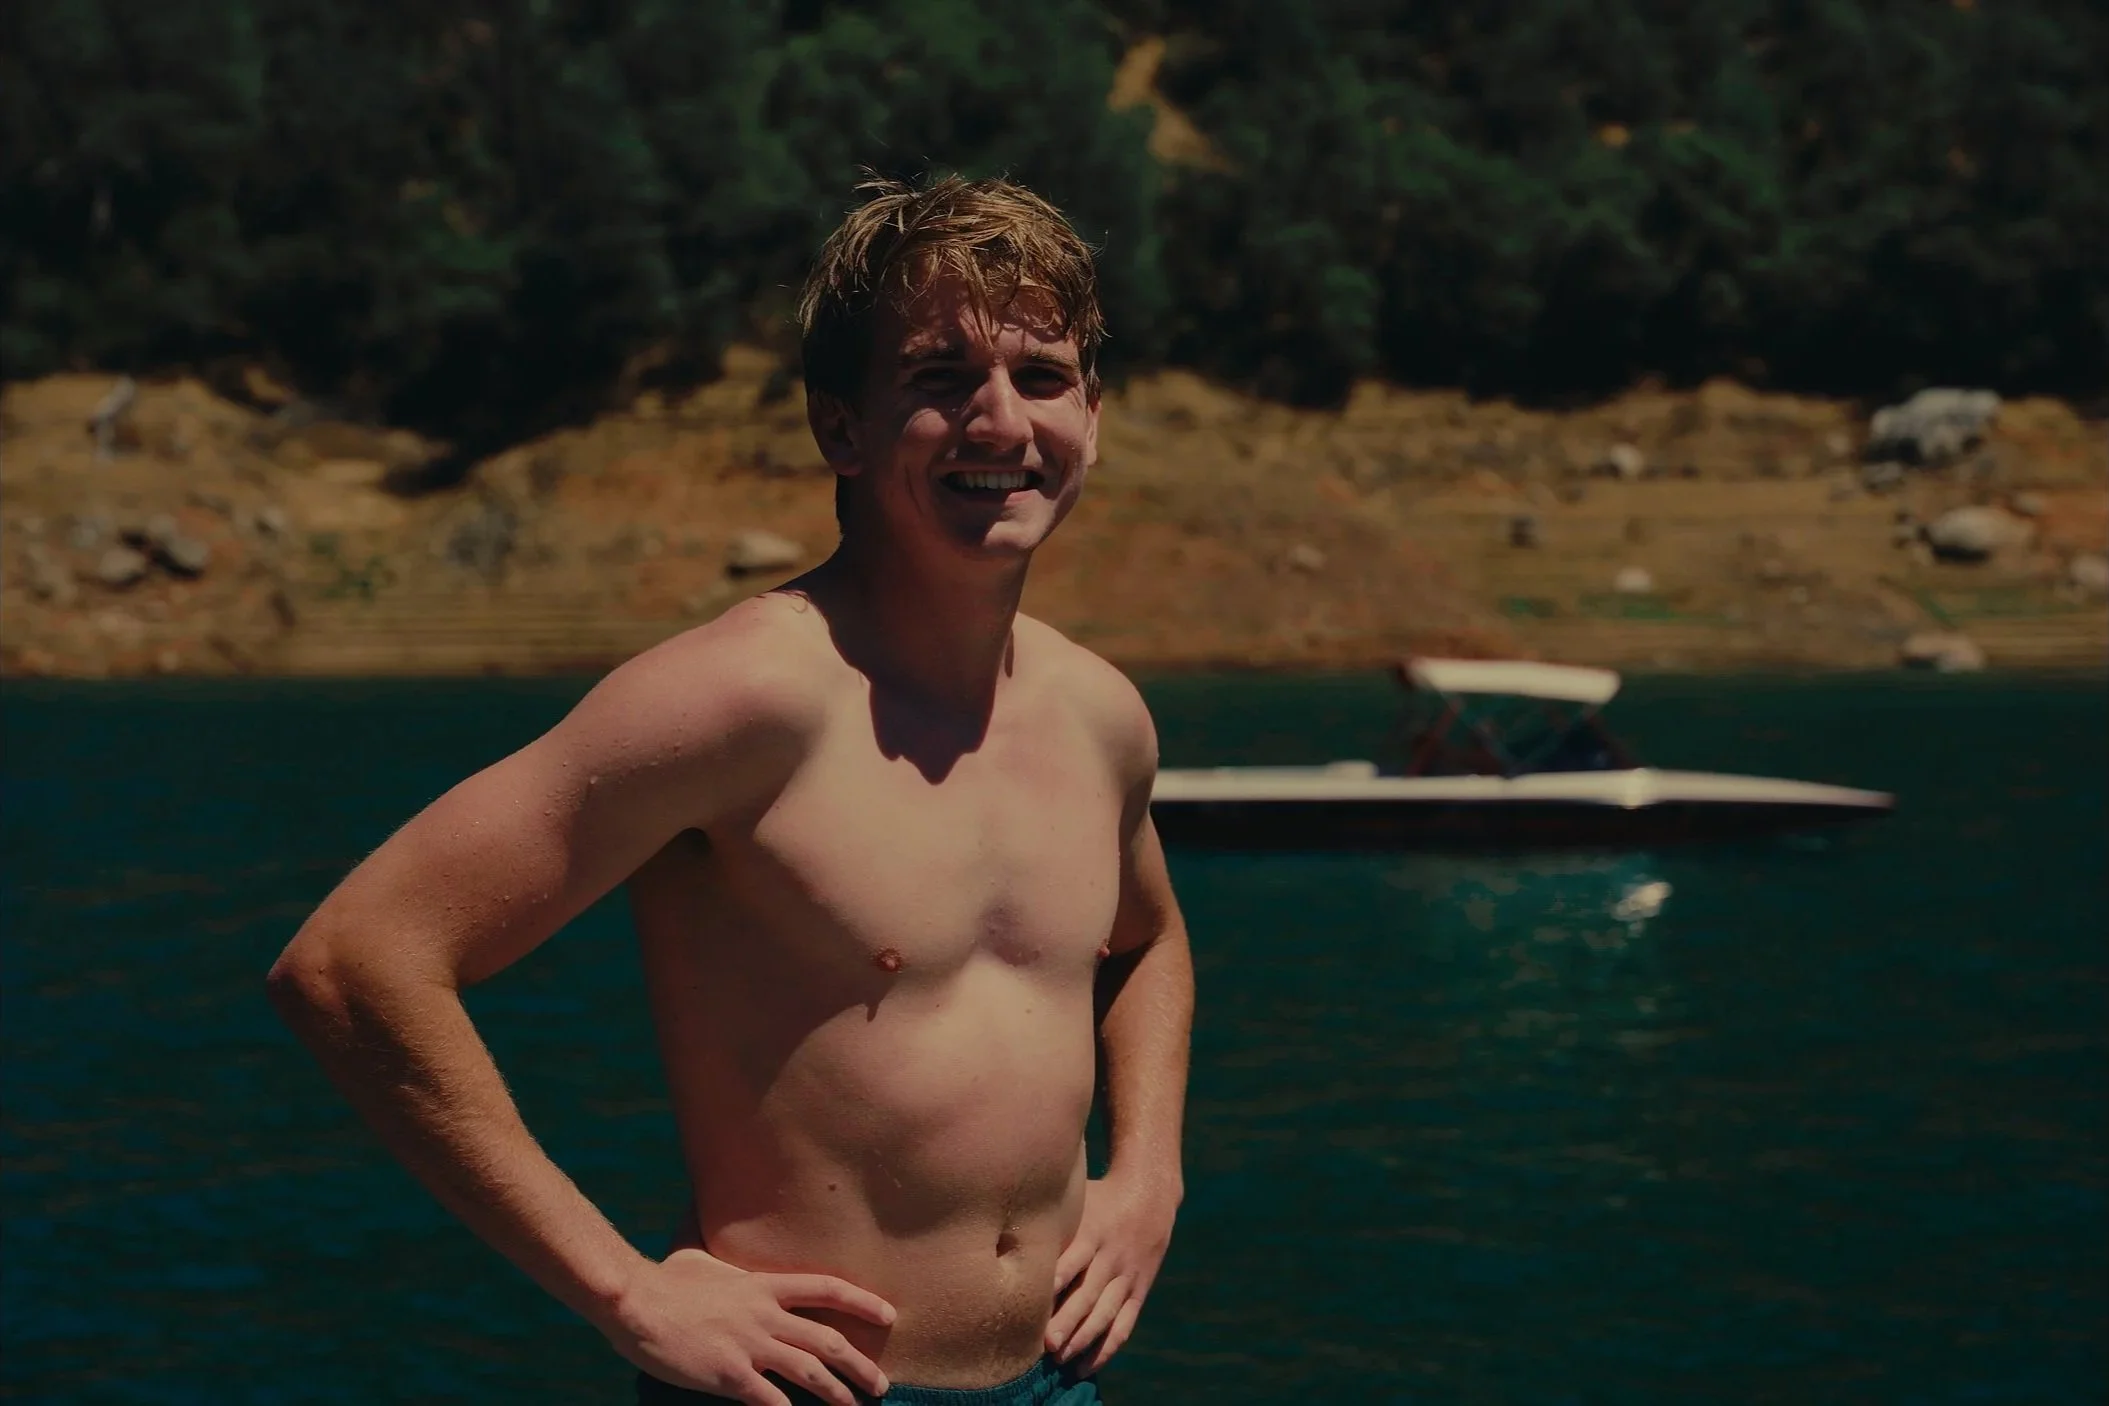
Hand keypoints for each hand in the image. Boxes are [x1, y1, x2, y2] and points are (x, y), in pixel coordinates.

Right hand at [605, 1248, 895, 1405]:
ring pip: (809, 1372)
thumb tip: (722, 1257)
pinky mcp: (730, 1375)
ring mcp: (749, 1346)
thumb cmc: (665, 1280)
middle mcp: (765, 1315)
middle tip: (882, 1384)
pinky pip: (771, 1401)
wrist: (636, 1302)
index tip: (889, 1314)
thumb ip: (726, 1265)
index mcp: (763, 1285)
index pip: (826, 1289)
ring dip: (838, 1393)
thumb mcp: (704, 1260)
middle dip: (860, 1364)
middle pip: (827, 1340)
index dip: (862, 1302)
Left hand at [1046, 1172, 1179, 1374]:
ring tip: (1061, 1360)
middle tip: (1046, 1344)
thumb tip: (1004, 1231)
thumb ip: (1049, 1218)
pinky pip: (1124, 1325)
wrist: (1150, 1193)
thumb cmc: (1099, 1196)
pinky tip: (1084, 1366)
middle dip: (1067, 1321)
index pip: (1072, 1260)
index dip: (1054, 1282)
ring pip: (1106, 1313)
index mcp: (1093, 1231)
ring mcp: (1127, 1276)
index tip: (1031, 1304)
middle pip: (1088, 1293)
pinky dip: (1106, 1349)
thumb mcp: (1077, 1198)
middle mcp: (1112, 1256)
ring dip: (1084, 1339)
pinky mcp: (1138, 1290)